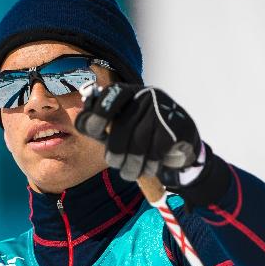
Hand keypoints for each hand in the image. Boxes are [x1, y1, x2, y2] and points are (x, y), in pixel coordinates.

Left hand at [75, 84, 205, 185]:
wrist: (181, 142)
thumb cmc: (143, 133)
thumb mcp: (119, 124)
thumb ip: (100, 123)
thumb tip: (83, 123)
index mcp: (127, 93)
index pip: (108, 98)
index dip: (97, 117)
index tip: (96, 134)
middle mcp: (145, 96)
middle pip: (123, 127)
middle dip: (116, 152)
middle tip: (115, 164)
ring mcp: (163, 110)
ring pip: (139, 143)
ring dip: (132, 165)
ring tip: (130, 173)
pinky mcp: (178, 127)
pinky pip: (156, 152)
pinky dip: (150, 165)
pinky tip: (148, 169)